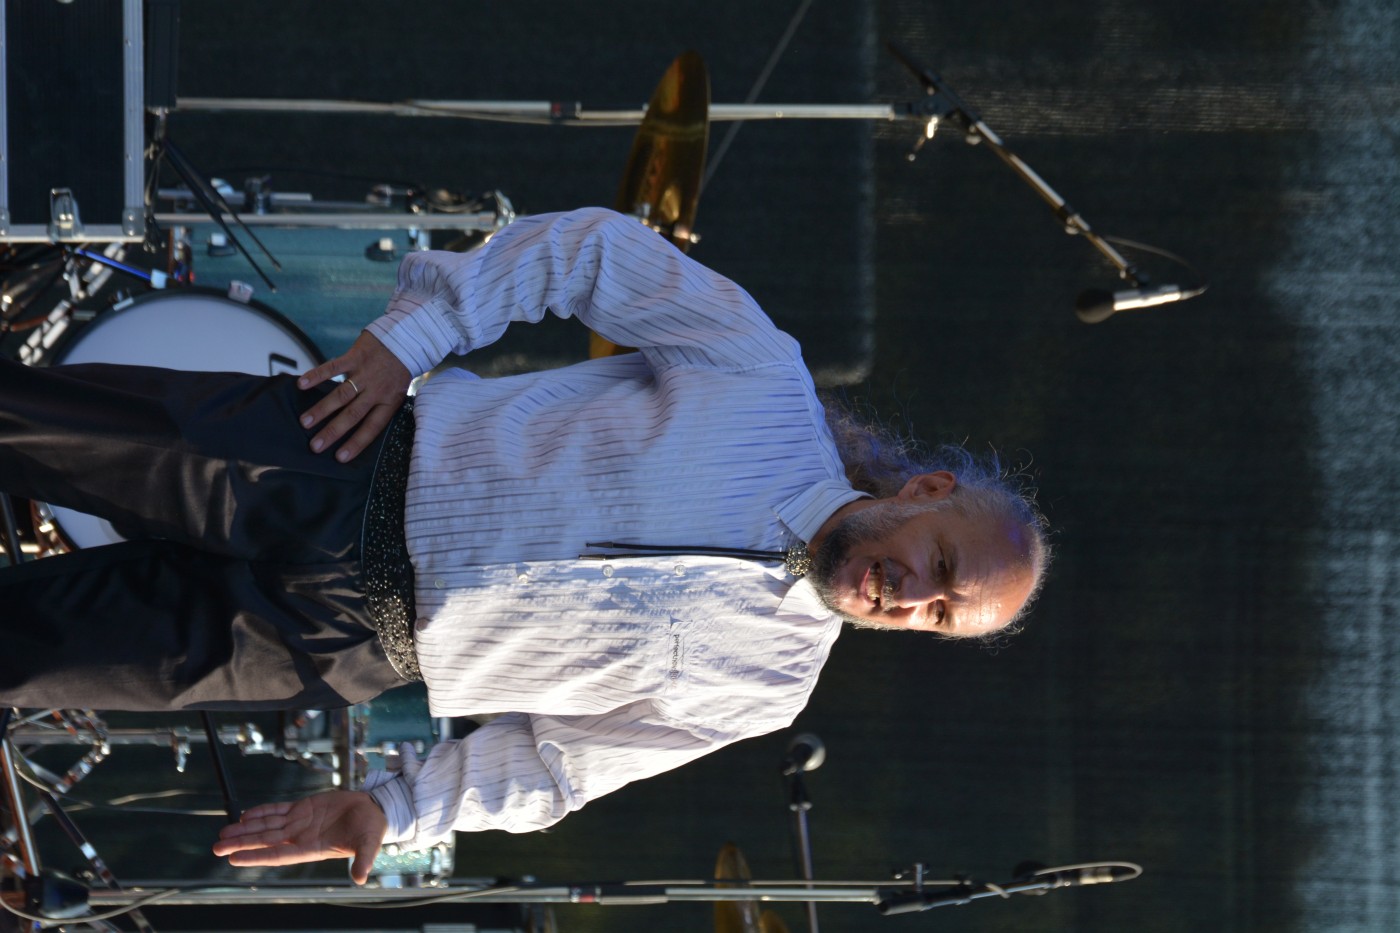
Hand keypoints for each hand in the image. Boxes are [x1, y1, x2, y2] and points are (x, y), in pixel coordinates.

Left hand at [211, 790, 387, 883]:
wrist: (374, 811)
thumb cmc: (371, 830)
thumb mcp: (369, 844)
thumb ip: (363, 860)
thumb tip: (360, 878)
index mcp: (311, 848)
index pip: (277, 854)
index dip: (256, 855)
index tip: (234, 858)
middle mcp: (299, 837)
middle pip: (264, 841)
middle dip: (241, 843)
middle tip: (217, 847)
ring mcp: (299, 822)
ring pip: (266, 826)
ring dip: (245, 829)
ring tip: (223, 831)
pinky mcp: (303, 808)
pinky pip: (277, 810)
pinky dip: (261, 812)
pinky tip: (245, 814)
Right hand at [298, 331, 411, 461]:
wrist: (406, 339)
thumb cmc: (397, 370)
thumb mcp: (396, 392)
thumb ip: (376, 407)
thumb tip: (353, 426)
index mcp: (388, 402)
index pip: (372, 427)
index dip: (357, 442)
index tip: (340, 457)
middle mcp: (377, 390)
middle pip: (354, 415)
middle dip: (333, 432)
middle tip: (315, 446)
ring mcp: (366, 373)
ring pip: (342, 395)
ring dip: (322, 409)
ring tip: (305, 422)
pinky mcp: (356, 356)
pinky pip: (334, 366)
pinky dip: (317, 375)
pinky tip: (302, 384)